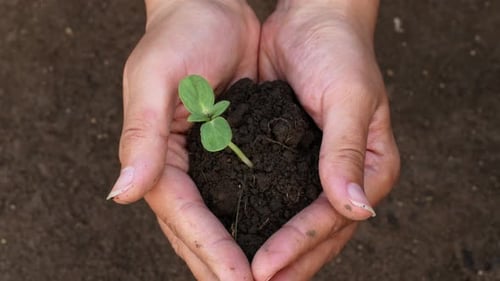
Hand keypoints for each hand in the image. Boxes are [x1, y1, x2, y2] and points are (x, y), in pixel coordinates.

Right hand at [107, 0, 259, 278]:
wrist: (208, 8)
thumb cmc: (180, 34)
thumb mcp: (156, 78)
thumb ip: (142, 136)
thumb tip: (123, 192)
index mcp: (159, 155)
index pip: (183, 215)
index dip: (210, 250)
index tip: (240, 280)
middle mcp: (179, 166)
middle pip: (198, 229)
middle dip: (222, 265)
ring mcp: (205, 161)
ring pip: (219, 218)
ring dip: (237, 252)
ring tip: (267, 279)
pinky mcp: (230, 150)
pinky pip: (240, 193)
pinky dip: (253, 218)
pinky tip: (272, 236)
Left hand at [253, 0, 399, 279]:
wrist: (313, 20)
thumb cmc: (339, 50)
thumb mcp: (349, 97)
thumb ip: (346, 153)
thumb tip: (357, 210)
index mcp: (369, 167)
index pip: (332, 219)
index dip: (298, 246)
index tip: (263, 268)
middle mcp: (343, 176)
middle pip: (316, 234)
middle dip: (284, 263)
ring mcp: (315, 171)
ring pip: (293, 222)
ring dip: (270, 249)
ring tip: (237, 273)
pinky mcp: (289, 159)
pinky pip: (273, 196)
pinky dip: (257, 217)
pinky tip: (234, 232)